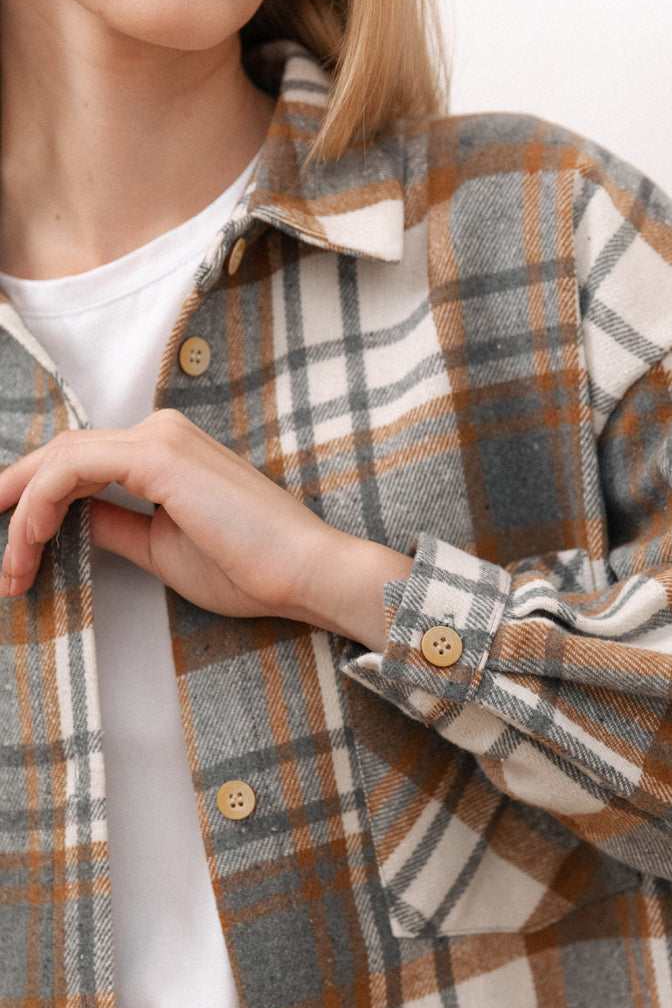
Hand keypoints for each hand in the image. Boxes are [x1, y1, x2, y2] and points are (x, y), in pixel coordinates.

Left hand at [0, 410, 411, 650]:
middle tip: (1, 557)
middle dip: (17, 501)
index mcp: (168, 454)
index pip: (83, 464)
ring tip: (12, 564)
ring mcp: (159, 440)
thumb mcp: (165, 551)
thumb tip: (80, 523)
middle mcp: (161, 435)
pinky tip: (31, 538)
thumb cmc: (253, 569)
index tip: (14, 542)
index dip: (37, 498)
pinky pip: (73, 469)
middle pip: (63, 455)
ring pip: (61, 459)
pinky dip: (41, 503)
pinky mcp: (157, 457)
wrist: (306, 572)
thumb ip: (120, 528)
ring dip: (24, 512)